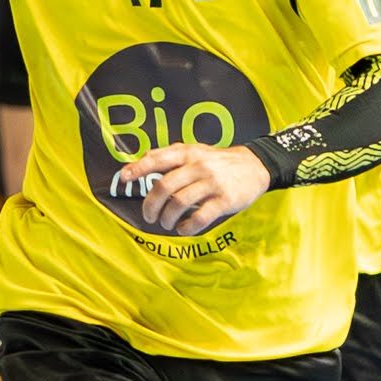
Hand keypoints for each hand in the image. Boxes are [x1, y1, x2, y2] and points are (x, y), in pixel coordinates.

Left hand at [112, 142, 272, 235]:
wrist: (256, 166)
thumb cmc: (218, 161)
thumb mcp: (195, 151)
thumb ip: (170, 155)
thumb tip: (142, 158)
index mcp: (188, 153)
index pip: (158, 159)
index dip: (139, 168)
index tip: (124, 178)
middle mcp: (199, 166)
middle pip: (164, 186)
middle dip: (150, 205)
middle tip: (148, 216)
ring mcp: (212, 183)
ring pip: (179, 203)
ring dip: (167, 218)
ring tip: (165, 223)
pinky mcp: (225, 200)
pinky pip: (200, 217)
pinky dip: (187, 227)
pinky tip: (183, 229)